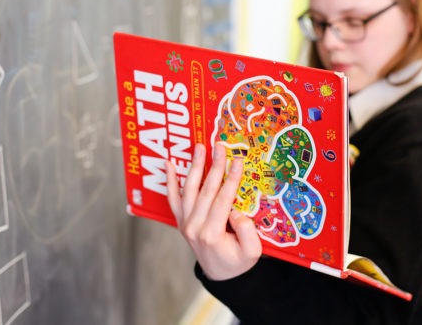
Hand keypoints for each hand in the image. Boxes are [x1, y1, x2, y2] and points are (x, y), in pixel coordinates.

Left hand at [166, 143, 261, 280]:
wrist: (220, 274)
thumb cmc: (238, 261)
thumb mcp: (252, 252)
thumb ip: (247, 232)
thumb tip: (236, 212)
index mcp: (211, 234)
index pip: (222, 200)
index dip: (231, 179)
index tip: (237, 160)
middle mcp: (194, 227)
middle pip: (205, 190)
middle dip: (214, 166)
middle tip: (220, 146)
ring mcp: (185, 223)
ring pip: (188, 189)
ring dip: (194, 166)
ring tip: (199, 147)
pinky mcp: (181, 220)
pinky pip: (173, 198)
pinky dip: (170, 181)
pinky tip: (168, 164)